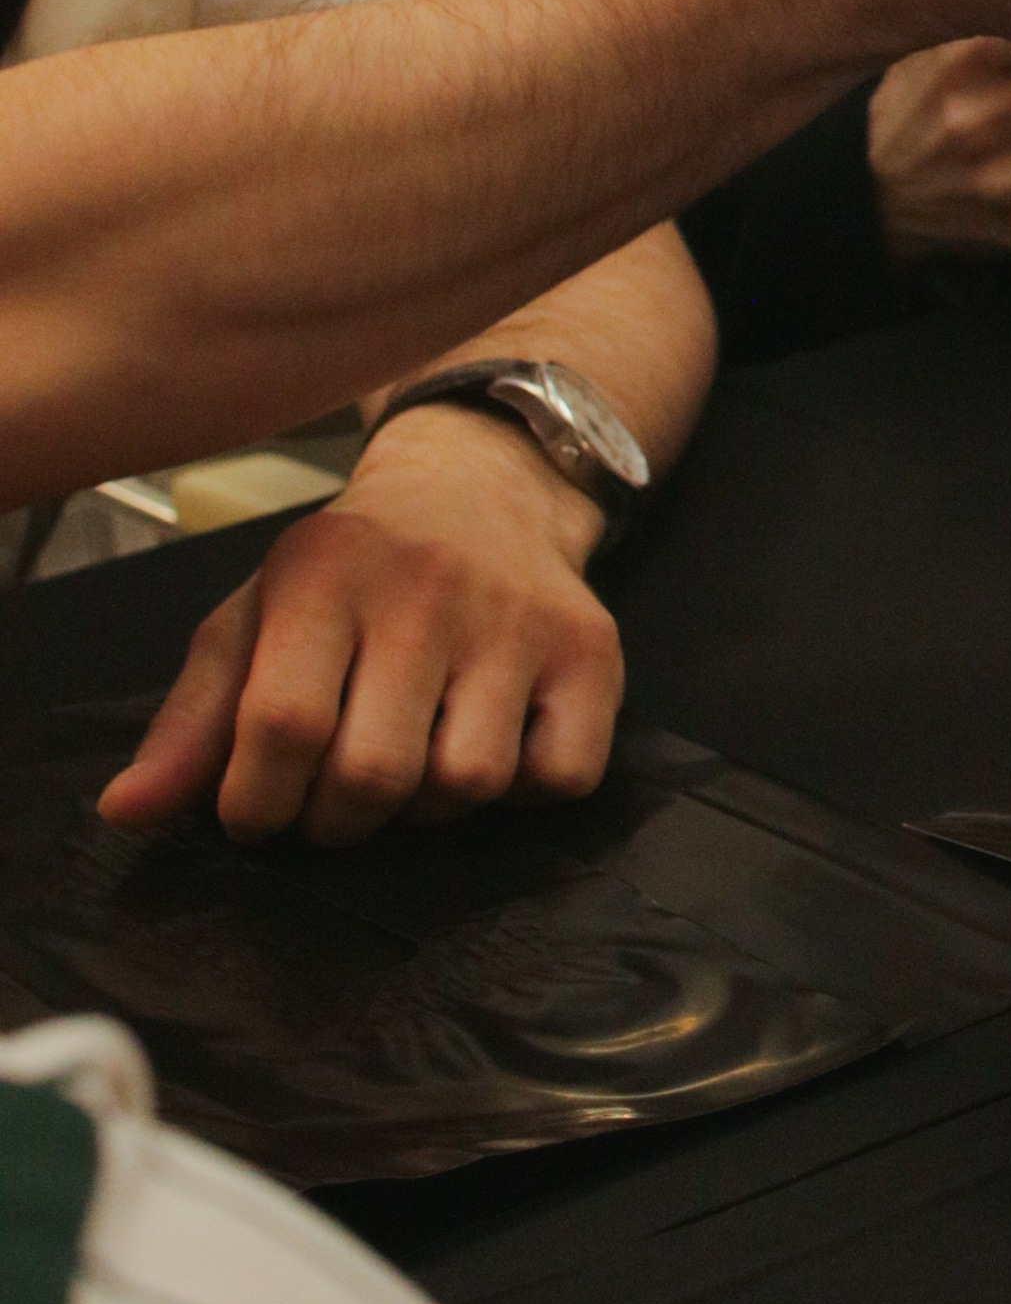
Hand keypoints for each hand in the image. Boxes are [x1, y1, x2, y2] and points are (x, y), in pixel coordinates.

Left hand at [96, 408, 621, 847]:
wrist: (482, 484)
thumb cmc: (351, 571)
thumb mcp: (256, 616)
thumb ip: (193, 718)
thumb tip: (126, 812)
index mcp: (326, 575)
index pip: (285, 723)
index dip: (257, 801)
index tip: (255, 810)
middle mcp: (427, 589)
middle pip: (375, 772)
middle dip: (338, 819)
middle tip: (333, 798)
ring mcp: (518, 619)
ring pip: (469, 784)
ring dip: (429, 807)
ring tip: (413, 763)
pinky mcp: (591, 650)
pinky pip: (561, 775)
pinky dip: (525, 788)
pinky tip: (494, 743)